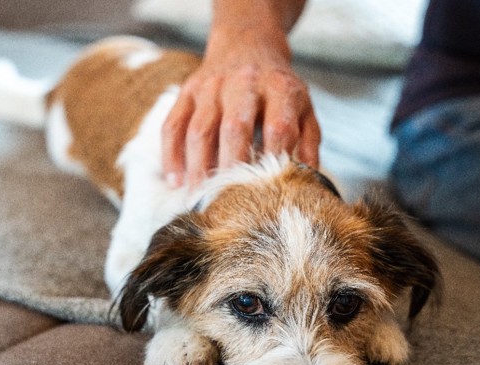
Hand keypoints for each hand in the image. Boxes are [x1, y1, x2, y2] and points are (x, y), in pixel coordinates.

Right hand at [161, 2, 319, 187]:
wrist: (247, 46)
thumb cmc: (278, 91)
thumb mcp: (303, 110)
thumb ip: (307, 146)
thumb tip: (308, 187)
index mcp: (280, 88)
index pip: (277, 127)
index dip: (273, 160)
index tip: (268, 191)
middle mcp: (244, 83)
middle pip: (234, 128)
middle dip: (230, 169)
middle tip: (227, 202)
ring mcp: (211, 86)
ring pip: (200, 130)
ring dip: (198, 168)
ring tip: (198, 199)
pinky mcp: (187, 91)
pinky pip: (173, 125)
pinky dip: (172, 155)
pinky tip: (175, 181)